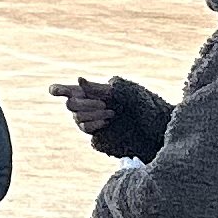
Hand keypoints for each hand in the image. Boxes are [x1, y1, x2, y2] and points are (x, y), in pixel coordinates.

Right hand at [54, 77, 169, 159]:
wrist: (161, 131)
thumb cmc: (148, 106)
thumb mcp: (126, 92)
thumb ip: (101, 88)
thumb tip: (79, 80)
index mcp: (95, 93)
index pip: (68, 90)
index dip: (58, 90)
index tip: (57, 91)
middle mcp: (91, 108)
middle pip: (69, 104)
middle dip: (84, 103)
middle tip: (105, 105)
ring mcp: (93, 123)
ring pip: (76, 118)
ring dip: (92, 114)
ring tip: (112, 114)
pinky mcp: (98, 137)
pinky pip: (86, 130)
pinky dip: (95, 125)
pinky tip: (108, 123)